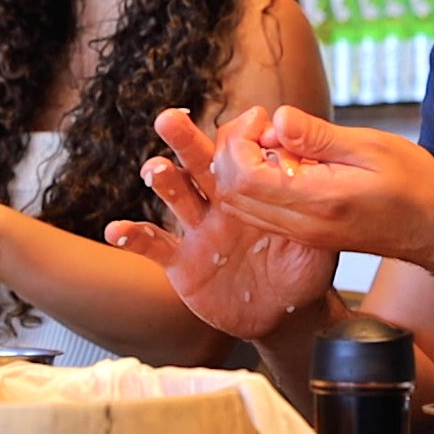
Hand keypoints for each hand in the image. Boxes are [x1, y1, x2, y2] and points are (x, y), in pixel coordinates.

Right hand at [106, 107, 337, 340]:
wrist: (286, 314)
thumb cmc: (304, 269)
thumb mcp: (317, 238)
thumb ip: (312, 208)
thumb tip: (315, 169)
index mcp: (251, 192)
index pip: (238, 154)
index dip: (238, 137)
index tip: (249, 120)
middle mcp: (219, 204)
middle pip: (198, 164)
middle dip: (184, 140)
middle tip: (169, 118)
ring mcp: (197, 232)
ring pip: (176, 197)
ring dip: (163, 181)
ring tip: (155, 170)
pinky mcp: (182, 263)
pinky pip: (154, 247)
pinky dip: (133, 238)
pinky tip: (117, 230)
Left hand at [210, 104, 433, 263]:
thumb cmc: (414, 184)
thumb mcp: (371, 146)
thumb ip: (318, 136)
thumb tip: (278, 118)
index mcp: (318, 201)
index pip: (244, 177)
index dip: (239, 141)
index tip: (264, 117)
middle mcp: (303, 225)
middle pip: (231, 193)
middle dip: (232, 151)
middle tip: (262, 124)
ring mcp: (301, 234)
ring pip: (239, 206)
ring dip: (240, 168)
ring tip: (272, 139)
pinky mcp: (304, 235)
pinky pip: (258, 212)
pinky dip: (254, 183)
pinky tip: (283, 160)